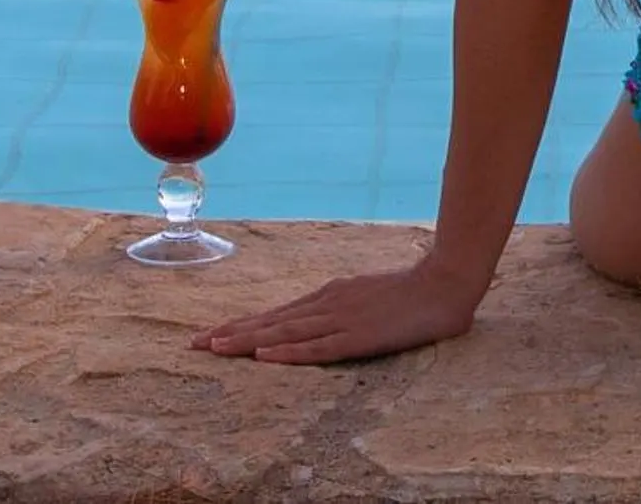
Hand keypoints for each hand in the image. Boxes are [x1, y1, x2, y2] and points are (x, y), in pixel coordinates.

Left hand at [192, 256, 483, 364]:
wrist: (445, 283)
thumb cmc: (409, 293)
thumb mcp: (366, 296)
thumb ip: (341, 308)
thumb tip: (314, 319)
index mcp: (330, 294)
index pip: (277, 314)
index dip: (243, 324)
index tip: (211, 334)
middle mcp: (329, 303)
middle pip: (272, 322)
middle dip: (232, 333)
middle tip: (196, 343)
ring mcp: (342, 319)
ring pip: (285, 333)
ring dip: (249, 341)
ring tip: (217, 348)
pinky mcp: (359, 336)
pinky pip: (318, 348)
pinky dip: (289, 352)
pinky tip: (266, 356)